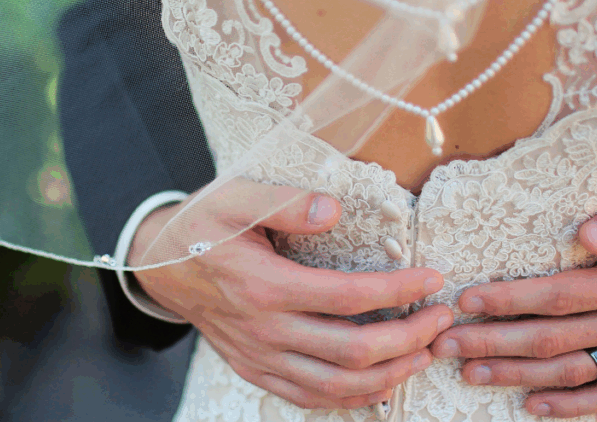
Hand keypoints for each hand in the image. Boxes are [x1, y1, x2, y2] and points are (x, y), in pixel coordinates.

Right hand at [131, 179, 453, 409]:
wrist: (156, 264)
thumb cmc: (201, 226)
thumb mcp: (235, 198)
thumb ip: (286, 202)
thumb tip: (334, 211)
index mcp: (264, 286)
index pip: (349, 297)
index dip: (399, 291)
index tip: (431, 279)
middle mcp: (265, 330)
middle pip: (354, 350)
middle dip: (409, 337)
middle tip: (440, 319)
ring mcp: (260, 357)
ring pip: (338, 384)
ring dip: (390, 374)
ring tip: (423, 352)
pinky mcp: (256, 370)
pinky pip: (310, 398)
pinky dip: (351, 397)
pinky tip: (380, 382)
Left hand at [430, 181, 596, 417]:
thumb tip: (589, 234)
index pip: (560, 295)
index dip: (510, 300)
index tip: (466, 299)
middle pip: (553, 339)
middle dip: (493, 342)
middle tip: (444, 342)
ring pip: (571, 370)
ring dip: (516, 374)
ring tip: (469, 372)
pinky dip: (570, 405)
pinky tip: (532, 404)